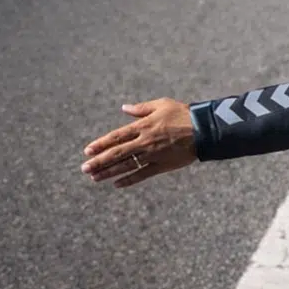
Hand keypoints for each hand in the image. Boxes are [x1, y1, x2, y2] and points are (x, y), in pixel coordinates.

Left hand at [81, 98, 196, 187]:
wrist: (204, 130)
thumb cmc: (183, 114)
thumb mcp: (162, 105)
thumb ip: (141, 108)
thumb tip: (124, 108)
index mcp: (143, 126)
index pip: (116, 137)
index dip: (101, 144)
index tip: (87, 151)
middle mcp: (144, 142)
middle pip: (117, 153)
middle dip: (99, 161)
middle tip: (84, 168)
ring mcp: (153, 155)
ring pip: (126, 166)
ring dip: (109, 172)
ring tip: (94, 178)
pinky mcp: (162, 165)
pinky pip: (142, 174)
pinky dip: (129, 180)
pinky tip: (117, 184)